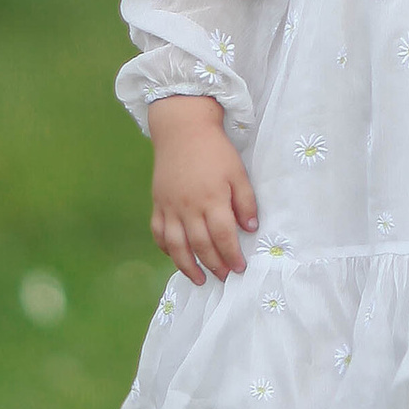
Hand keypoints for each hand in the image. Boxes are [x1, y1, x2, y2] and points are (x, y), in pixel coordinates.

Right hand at [147, 95, 258, 284]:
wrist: (182, 128)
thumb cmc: (215, 150)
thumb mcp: (238, 172)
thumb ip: (245, 202)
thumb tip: (250, 229)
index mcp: (212, 199)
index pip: (223, 236)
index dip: (232, 255)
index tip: (241, 267)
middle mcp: (189, 207)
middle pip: (201, 245)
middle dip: (214, 265)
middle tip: (225, 276)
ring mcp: (170, 207)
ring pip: (176, 245)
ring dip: (187, 266)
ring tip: (199, 279)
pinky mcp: (157, 203)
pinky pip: (158, 232)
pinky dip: (166, 248)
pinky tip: (176, 256)